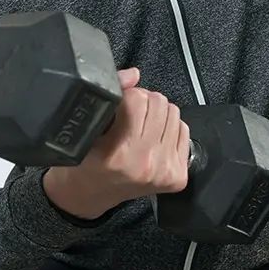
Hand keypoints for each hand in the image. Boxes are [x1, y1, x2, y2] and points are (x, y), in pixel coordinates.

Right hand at [43, 68, 190, 219]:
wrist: (90, 195)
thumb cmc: (84, 160)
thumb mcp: (87, 128)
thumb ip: (111, 94)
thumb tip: (135, 74)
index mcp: (119, 152)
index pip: (137, 99)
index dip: (126, 96)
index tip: (118, 104)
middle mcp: (145, 163)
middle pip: (159, 102)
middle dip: (143, 101)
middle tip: (130, 113)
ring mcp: (164, 171)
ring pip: (174, 113)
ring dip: (158, 113)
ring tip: (141, 126)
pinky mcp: (177, 177)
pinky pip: (184, 131)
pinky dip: (170, 128)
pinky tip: (153, 138)